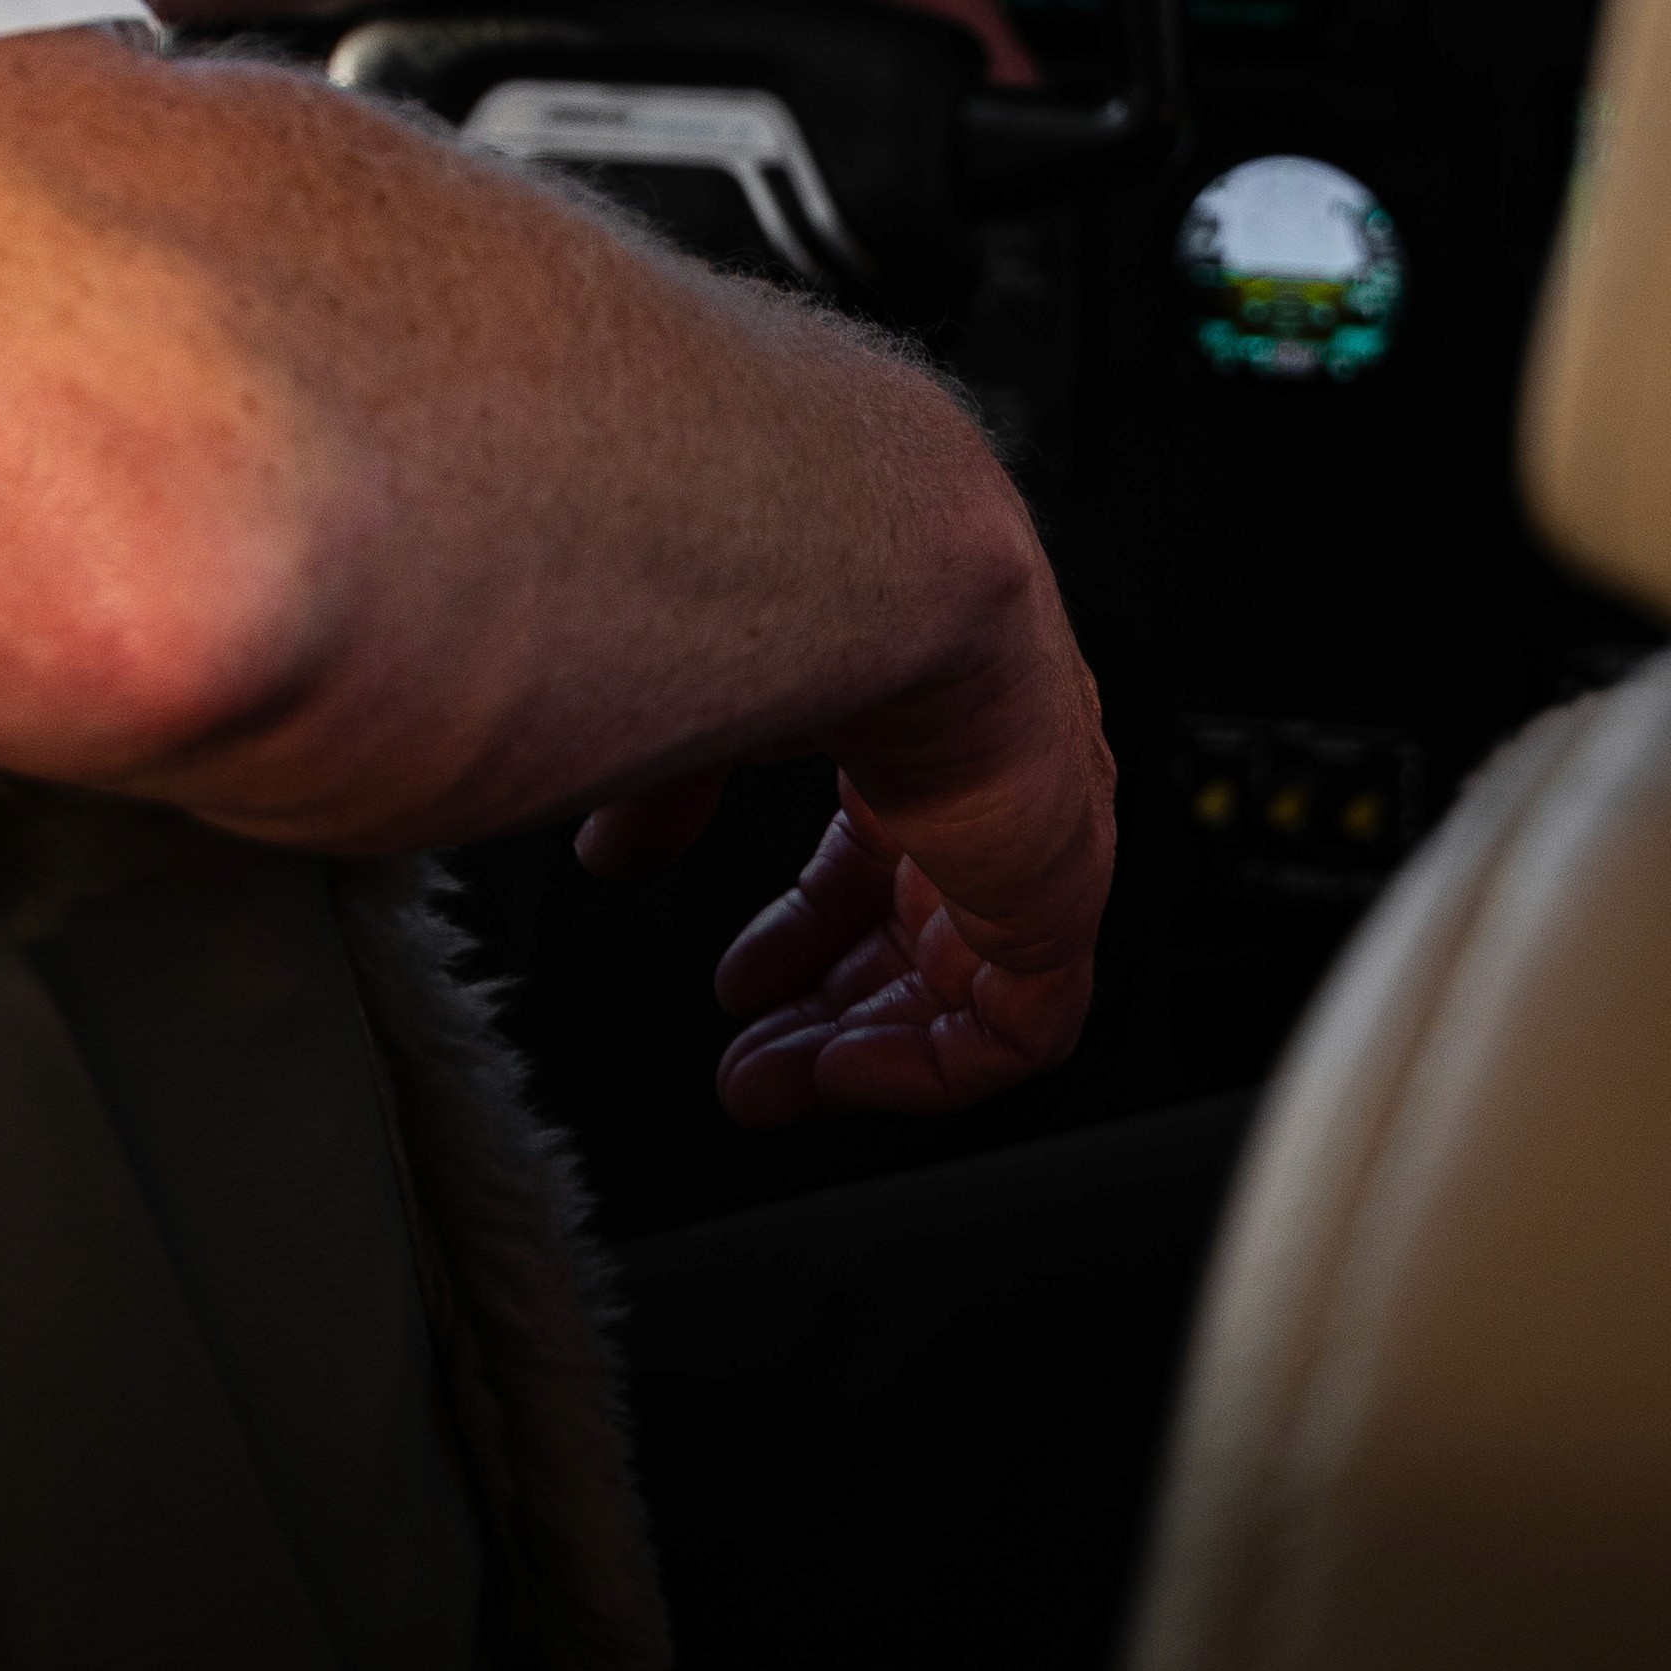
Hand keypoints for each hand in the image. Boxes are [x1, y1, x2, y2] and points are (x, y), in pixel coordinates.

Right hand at [705, 623, 1115, 1120]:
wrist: (896, 584)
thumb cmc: (811, 604)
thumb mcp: (715, 711)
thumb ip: (666, 788)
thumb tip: (612, 853)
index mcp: (921, 727)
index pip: (874, 861)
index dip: (802, 935)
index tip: (737, 984)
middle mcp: (988, 788)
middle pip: (912, 938)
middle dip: (822, 1008)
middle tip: (747, 1062)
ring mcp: (1030, 845)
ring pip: (960, 992)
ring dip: (858, 1050)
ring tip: (766, 1085)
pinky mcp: (1058, 902)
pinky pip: (1016, 1031)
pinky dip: (928, 1067)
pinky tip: (839, 1070)